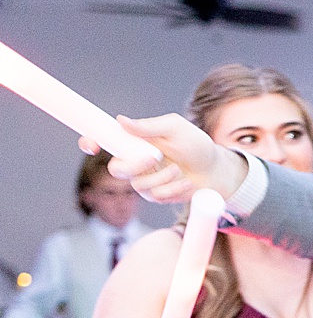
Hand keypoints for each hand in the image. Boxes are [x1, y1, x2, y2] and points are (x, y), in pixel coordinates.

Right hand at [96, 114, 248, 204]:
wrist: (216, 170)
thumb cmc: (196, 145)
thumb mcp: (176, 128)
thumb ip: (150, 126)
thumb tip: (122, 121)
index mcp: (134, 141)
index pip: (104, 140)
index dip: (90, 141)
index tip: (92, 145)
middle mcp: (134, 160)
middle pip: (116, 169)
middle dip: (134, 165)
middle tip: (156, 157)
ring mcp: (144, 180)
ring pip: (137, 185)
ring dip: (161, 177)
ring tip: (179, 170)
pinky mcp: (156, 195)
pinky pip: (154, 196)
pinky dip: (172, 189)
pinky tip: (186, 183)